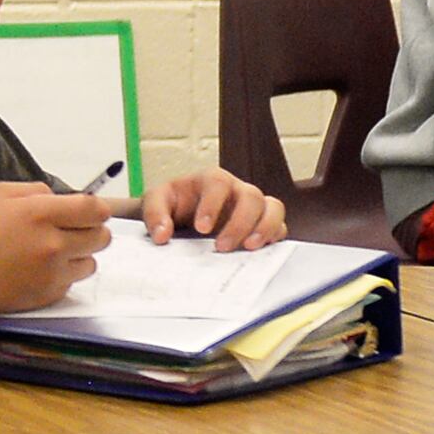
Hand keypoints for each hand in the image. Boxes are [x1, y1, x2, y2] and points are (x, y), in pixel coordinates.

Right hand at [0, 180, 117, 314]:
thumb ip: (35, 190)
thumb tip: (58, 198)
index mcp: (41, 213)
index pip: (94, 209)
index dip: (98, 210)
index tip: (93, 212)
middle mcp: (53, 243)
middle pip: (101, 237)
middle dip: (93, 232)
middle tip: (76, 232)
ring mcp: (52, 272)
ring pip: (91, 263)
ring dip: (79, 256)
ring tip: (55, 253)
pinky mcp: (47, 295)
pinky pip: (71, 283)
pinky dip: (62, 276)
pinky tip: (39, 270)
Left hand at [142, 168, 286, 249]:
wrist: (179, 216)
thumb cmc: (172, 205)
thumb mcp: (155, 202)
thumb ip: (155, 214)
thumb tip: (162, 235)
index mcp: (210, 180)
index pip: (218, 183)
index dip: (213, 204)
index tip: (201, 228)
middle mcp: (236, 190)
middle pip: (251, 196)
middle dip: (240, 222)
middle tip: (221, 246)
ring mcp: (252, 207)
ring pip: (272, 208)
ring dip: (265, 228)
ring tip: (249, 248)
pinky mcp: (261, 224)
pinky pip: (279, 226)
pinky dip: (274, 237)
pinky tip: (260, 252)